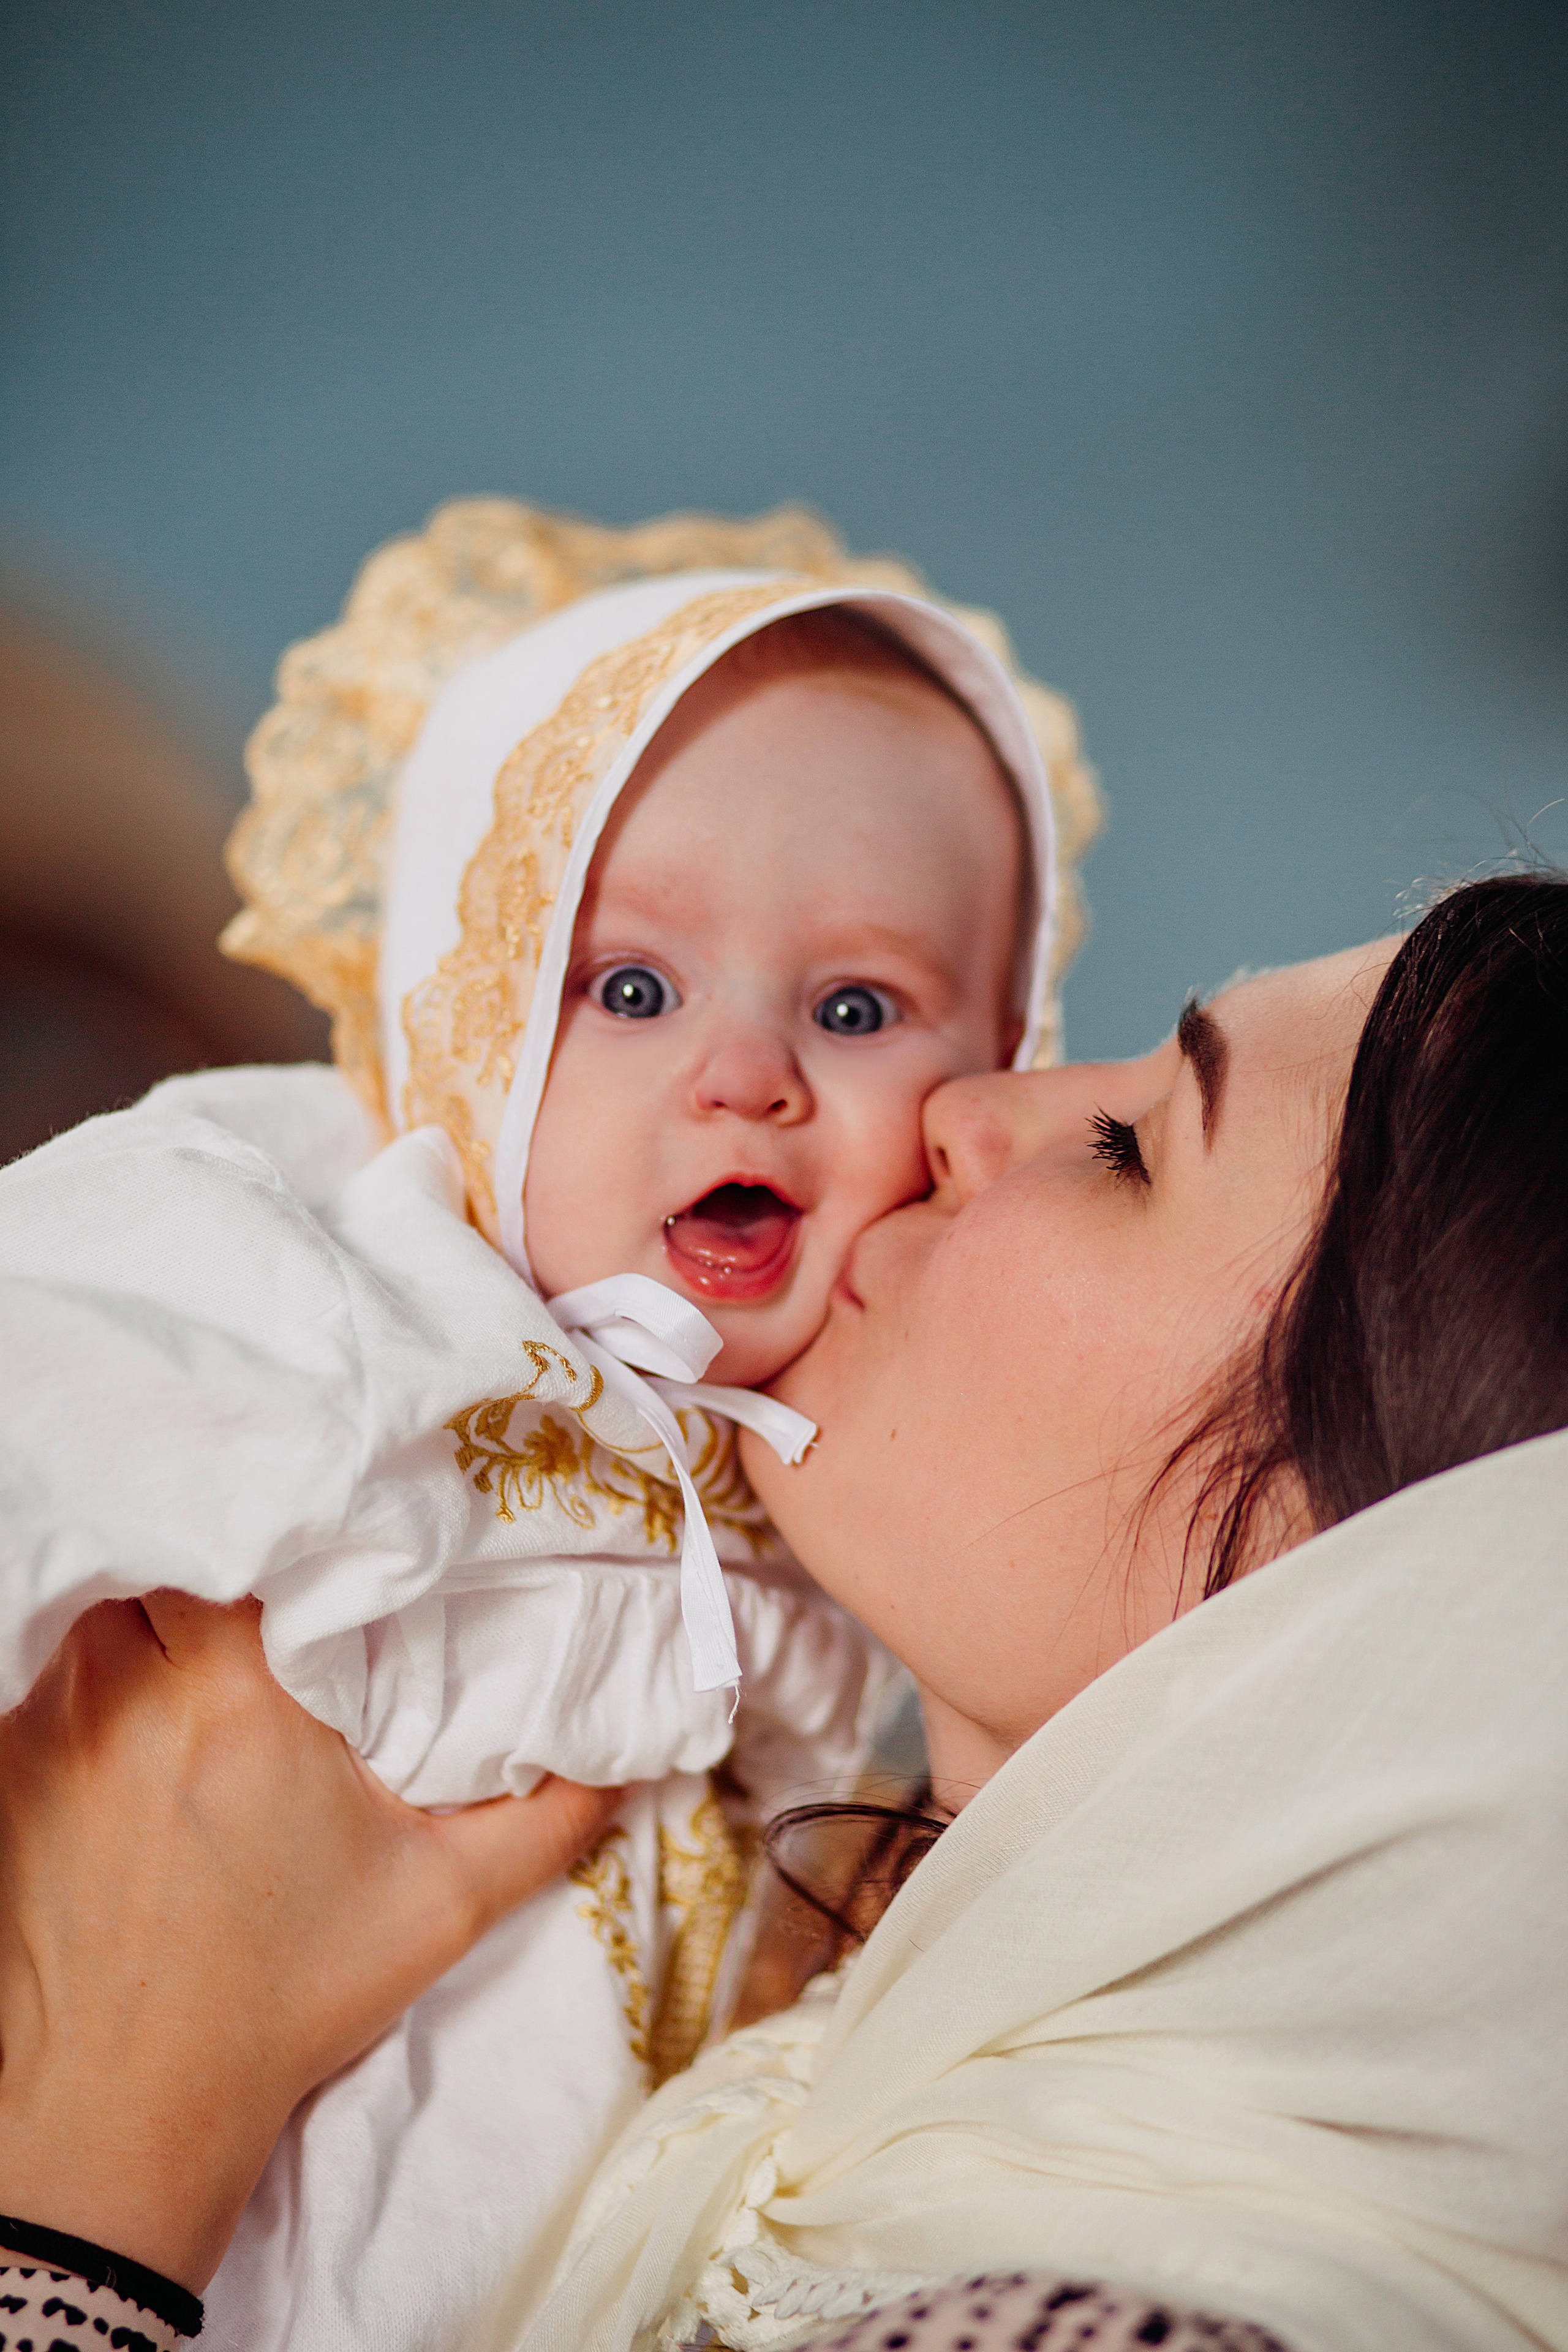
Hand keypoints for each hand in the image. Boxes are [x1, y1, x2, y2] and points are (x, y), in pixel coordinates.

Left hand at [0, 1593, 624, 2290]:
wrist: (126, 2115)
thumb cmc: (282, 2002)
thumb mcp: (437, 1904)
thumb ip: (545, 1814)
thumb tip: (634, 1751)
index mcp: (235, 1694)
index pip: (251, 1542)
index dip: (290, 1542)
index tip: (328, 1571)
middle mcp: (128, 1691)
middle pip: (170, 1572)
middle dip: (220, 1591)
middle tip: (275, 1634)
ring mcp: (48, 1731)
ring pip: (103, 1623)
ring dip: (156, 1642)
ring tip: (212, 1701)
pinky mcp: (2, 1777)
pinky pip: (52, 1688)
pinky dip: (100, 1702)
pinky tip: (145, 1759)